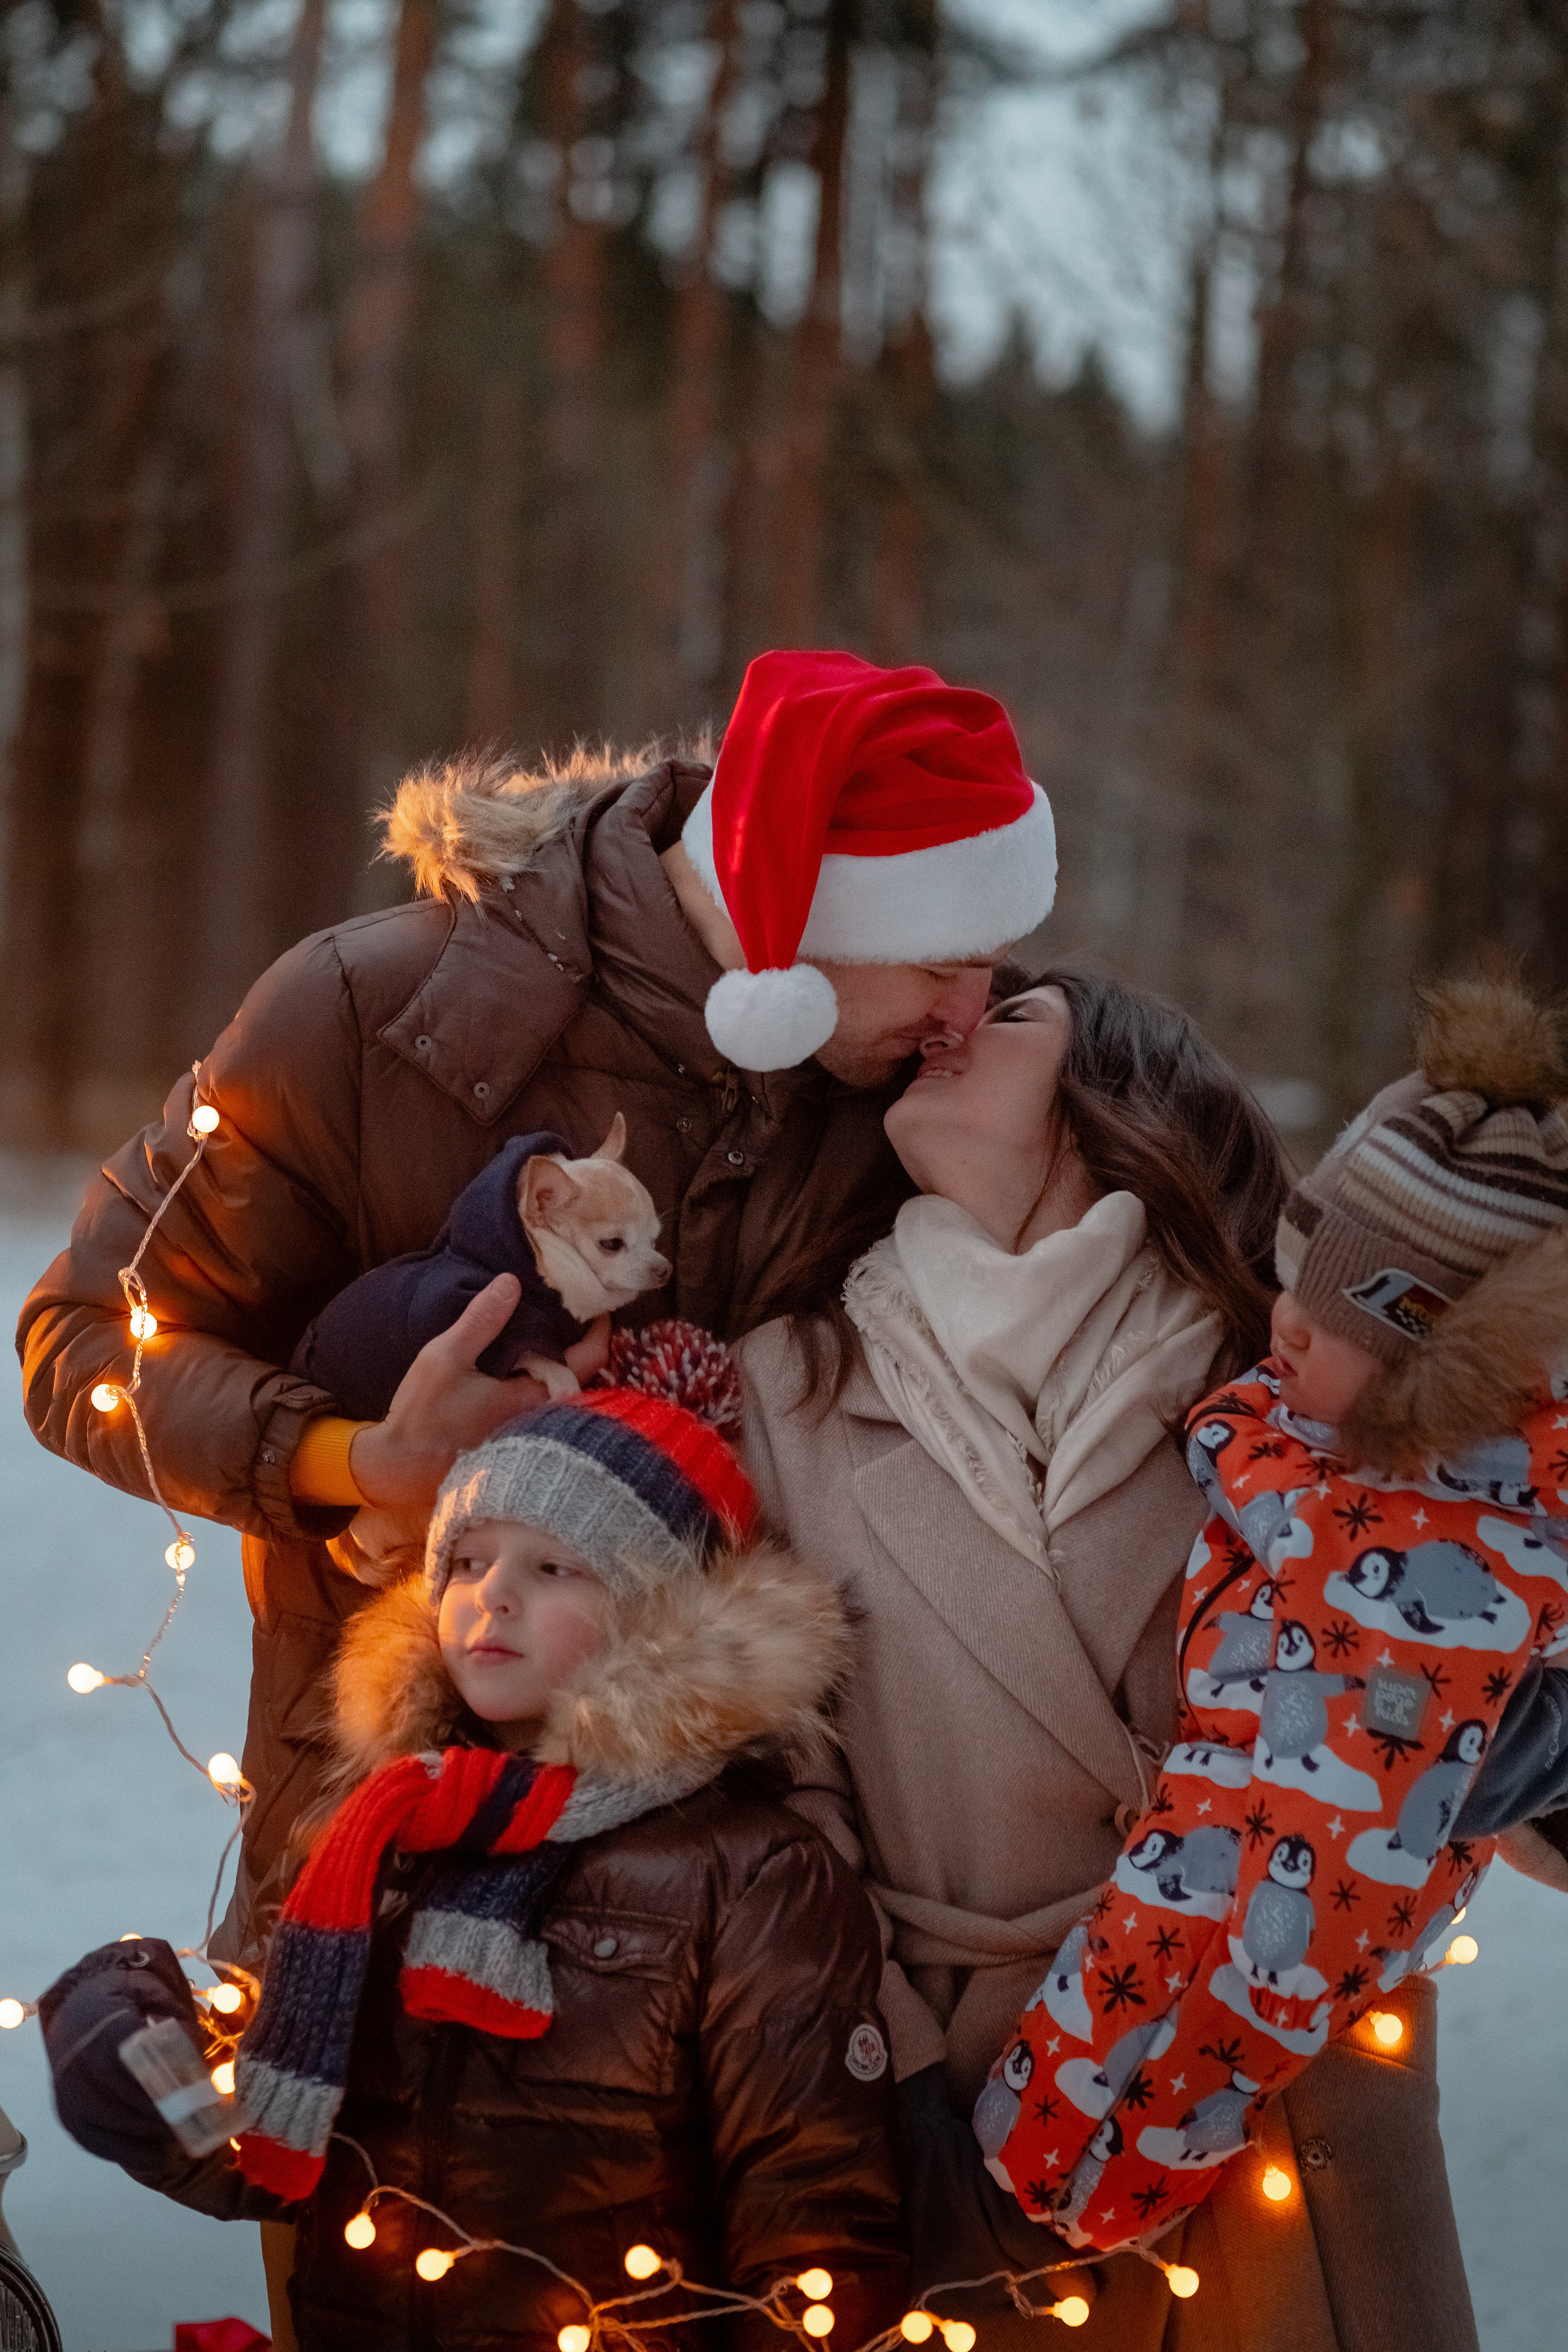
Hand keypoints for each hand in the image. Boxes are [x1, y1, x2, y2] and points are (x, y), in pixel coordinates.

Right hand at [346, 1278, 610, 1515]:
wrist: (401, 1468)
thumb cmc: (424, 1415)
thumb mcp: (445, 1357)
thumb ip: (480, 1320)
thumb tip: (512, 1281)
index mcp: (536, 1397)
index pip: (590, 1358)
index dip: (599, 1327)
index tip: (597, 1301)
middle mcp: (544, 1417)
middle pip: (582, 1370)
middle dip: (581, 1338)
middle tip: (574, 1303)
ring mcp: (533, 1429)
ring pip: (564, 1384)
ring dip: (562, 1355)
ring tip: (553, 1320)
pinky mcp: (518, 1434)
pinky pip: (545, 1396)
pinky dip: (545, 1372)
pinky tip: (527, 1354)